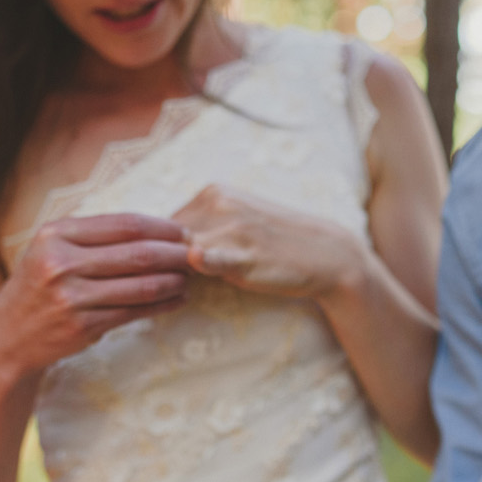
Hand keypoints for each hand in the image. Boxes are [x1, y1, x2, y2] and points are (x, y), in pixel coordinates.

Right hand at [0, 214, 190, 372]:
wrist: (6, 337)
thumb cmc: (39, 287)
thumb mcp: (52, 249)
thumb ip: (94, 236)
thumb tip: (154, 228)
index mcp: (57, 234)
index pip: (124, 224)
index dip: (161, 227)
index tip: (184, 231)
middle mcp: (61, 262)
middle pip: (138, 253)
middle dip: (175, 253)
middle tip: (197, 254)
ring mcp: (72, 296)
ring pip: (141, 285)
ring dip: (174, 280)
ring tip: (190, 277)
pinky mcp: (83, 326)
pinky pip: (135, 312)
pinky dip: (162, 305)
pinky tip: (177, 299)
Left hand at [172, 184, 362, 300]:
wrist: (325, 254)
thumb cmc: (273, 239)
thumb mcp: (235, 216)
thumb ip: (200, 222)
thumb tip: (157, 240)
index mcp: (213, 191)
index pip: (162, 222)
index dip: (156, 248)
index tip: (158, 268)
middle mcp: (219, 204)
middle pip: (166, 237)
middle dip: (159, 261)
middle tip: (160, 283)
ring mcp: (233, 229)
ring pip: (180, 250)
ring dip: (172, 271)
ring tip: (174, 290)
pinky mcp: (246, 256)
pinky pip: (215, 257)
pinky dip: (202, 258)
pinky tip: (194, 259)